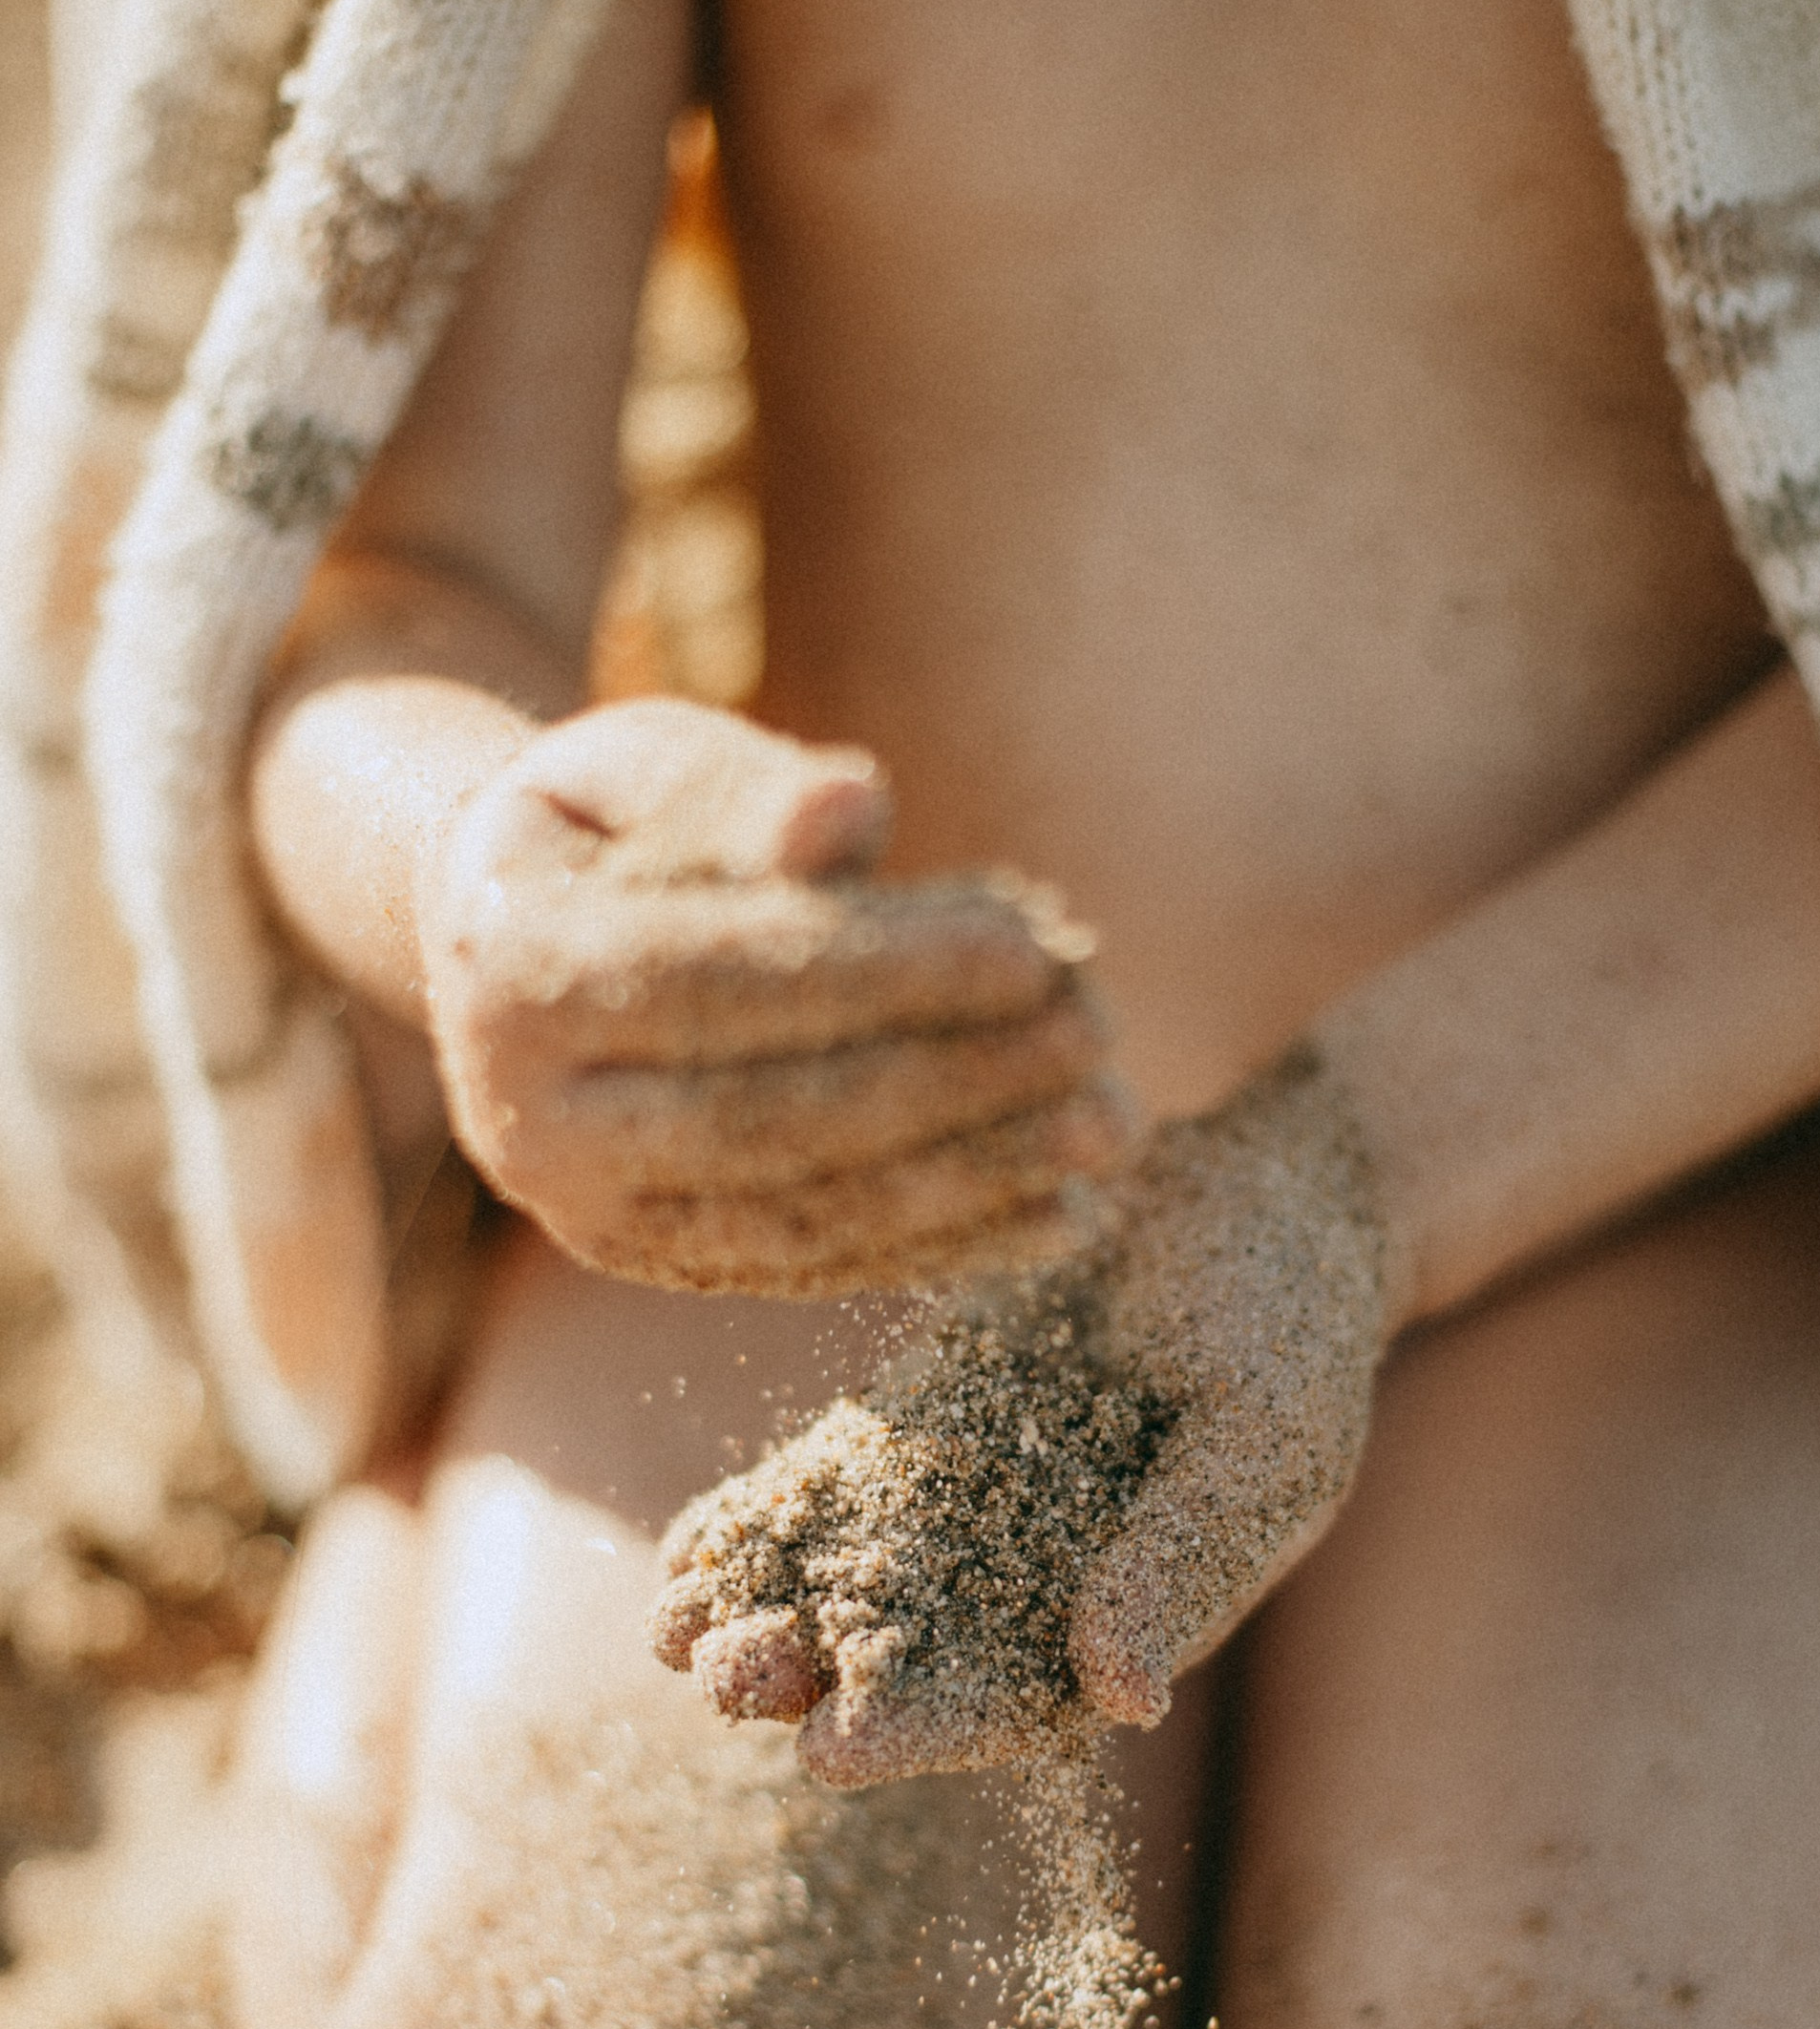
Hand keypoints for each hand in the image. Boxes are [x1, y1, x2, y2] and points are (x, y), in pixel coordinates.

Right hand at [420, 697, 1136, 1292]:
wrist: (498, 938)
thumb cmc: (606, 822)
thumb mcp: (648, 763)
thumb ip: (743, 791)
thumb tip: (851, 809)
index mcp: (507, 969)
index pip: (721, 984)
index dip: (882, 973)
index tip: (1030, 949)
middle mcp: (528, 1121)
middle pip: (769, 1119)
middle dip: (951, 1084)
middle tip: (1097, 1037)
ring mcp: (592, 1215)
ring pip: (802, 1217)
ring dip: (974, 1181)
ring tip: (1111, 1132)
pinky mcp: (660, 1263)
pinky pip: (816, 1266)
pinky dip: (945, 1247)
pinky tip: (1060, 1216)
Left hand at [650, 1049, 1391, 1783]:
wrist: (1252, 1197)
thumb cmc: (1289, 1331)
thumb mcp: (1261, 1440)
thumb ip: (1182, 1557)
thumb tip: (1121, 1694)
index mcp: (1116, 1623)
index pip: (1006, 1703)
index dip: (920, 1730)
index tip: (836, 1748)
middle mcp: (1026, 1588)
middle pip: (898, 1657)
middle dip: (810, 1678)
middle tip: (728, 1677)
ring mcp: (960, 1511)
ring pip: (841, 1586)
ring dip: (762, 1615)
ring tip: (678, 1630)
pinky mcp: (912, 1435)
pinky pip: (821, 1497)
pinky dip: (756, 1530)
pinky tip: (684, 1557)